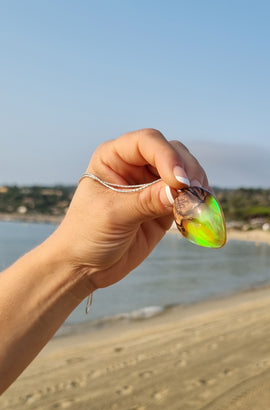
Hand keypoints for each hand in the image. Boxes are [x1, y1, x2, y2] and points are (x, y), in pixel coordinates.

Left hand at [55, 129, 208, 294]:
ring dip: (196, 185)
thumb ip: (147, 201)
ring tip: (201, 203)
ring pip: (184, 173)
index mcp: (113, 157)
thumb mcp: (115, 215)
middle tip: (196, 192)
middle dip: (187, 170)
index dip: (167, 156)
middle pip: (172, 153)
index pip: (147, 143)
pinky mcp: (162, 207)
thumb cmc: (87, 234)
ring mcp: (150, 185)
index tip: (179, 181)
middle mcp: (134, 165)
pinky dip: (196, 203)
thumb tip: (180, 191)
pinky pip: (186, 198)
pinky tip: (200, 213)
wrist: (84, 267)